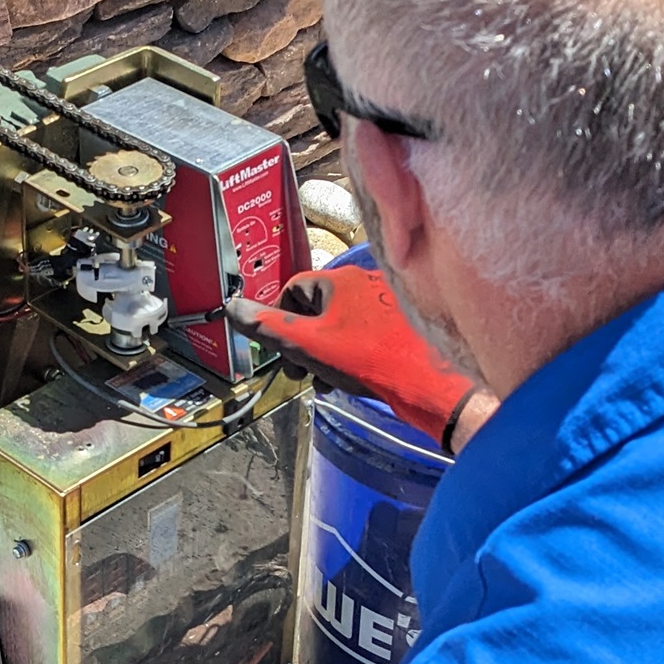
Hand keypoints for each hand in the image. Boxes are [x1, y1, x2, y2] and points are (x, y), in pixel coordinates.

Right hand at [229, 264, 477, 445]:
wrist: (431, 383)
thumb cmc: (369, 359)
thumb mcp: (308, 346)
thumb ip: (269, 328)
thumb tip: (232, 307)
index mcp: (341, 280)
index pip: (293, 291)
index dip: (279, 322)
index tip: (280, 352)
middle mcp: (365, 284)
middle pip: (317, 310)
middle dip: (302, 344)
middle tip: (299, 373)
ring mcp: (387, 304)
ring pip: (341, 326)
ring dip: (325, 354)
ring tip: (325, 382)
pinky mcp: (403, 327)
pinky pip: (365, 336)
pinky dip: (351, 356)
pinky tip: (352, 381)